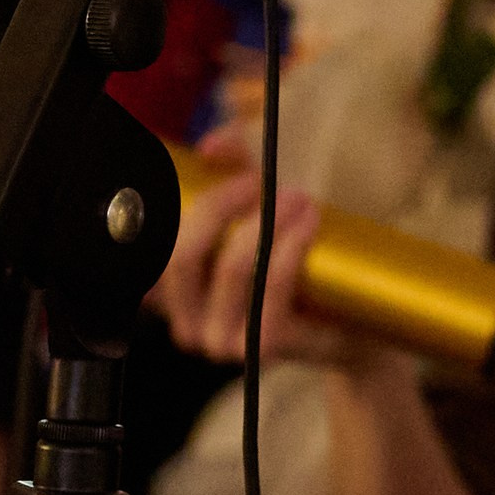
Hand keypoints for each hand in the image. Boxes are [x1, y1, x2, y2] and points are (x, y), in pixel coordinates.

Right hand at [150, 145, 369, 371]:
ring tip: (297, 196)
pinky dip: (290, 247)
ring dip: (266, 222)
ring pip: (230, 269)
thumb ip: (231, 169)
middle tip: (258, 180)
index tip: (208, 167)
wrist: (346, 322)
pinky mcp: (261, 349)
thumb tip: (212, 145)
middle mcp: (184, 322)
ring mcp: (220, 341)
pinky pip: (270, 289)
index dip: (167, 205)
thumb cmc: (290, 261)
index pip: (148, 251)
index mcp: (169, 293)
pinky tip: (309, 219)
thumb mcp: (255, 207)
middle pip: (183, 256)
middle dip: (219, 205)